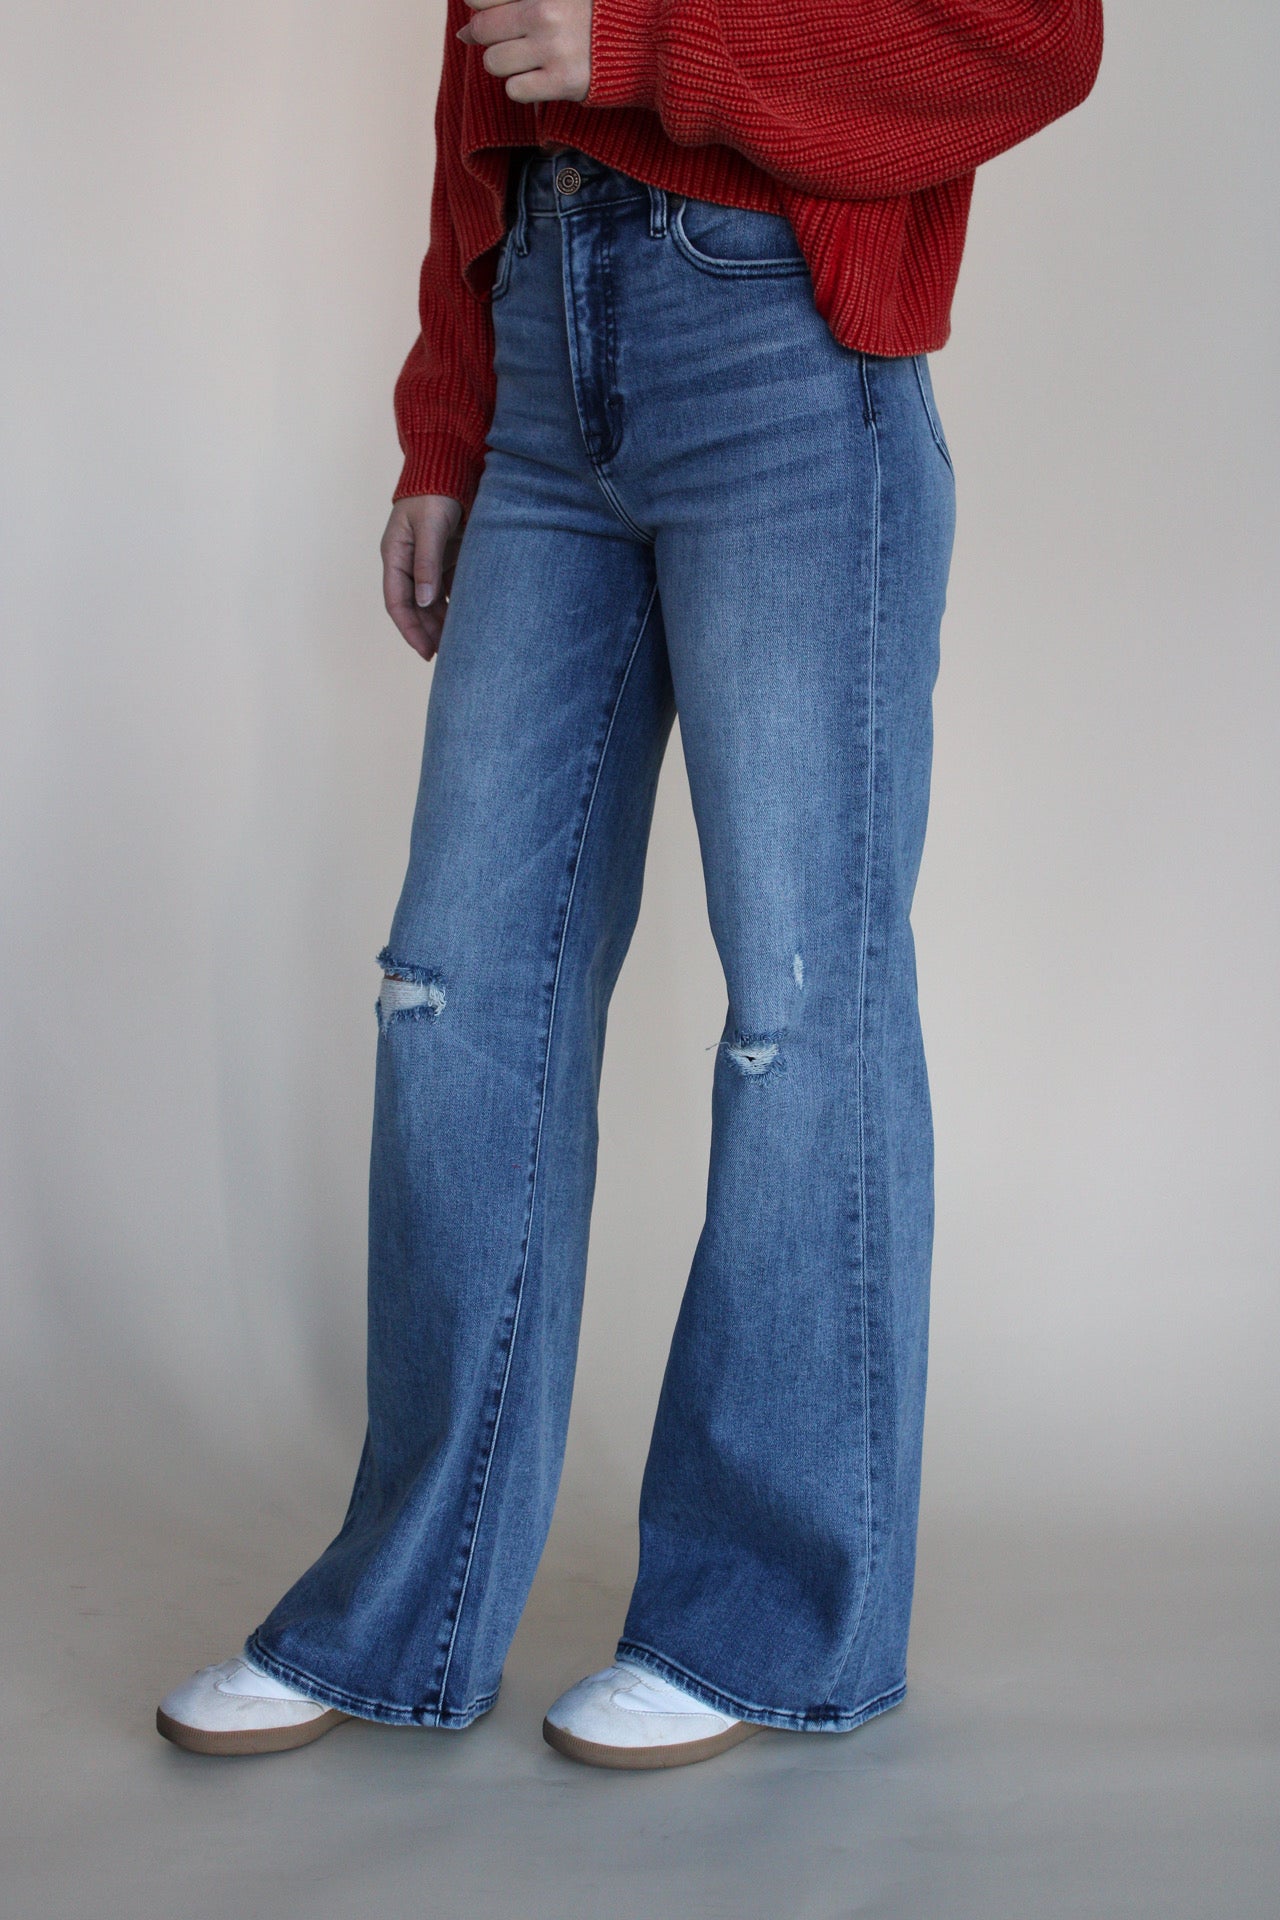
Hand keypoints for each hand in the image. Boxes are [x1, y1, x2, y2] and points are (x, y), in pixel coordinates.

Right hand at [381, 493, 463, 662]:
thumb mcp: (430, 527)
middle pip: (415, 606)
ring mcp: (427, 560)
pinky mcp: (446, 556)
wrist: (450, 464)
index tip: (426, 652)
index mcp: (395, 555)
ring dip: (442, 621)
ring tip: (459, 643)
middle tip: (446, 656)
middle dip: (427, 632)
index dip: (410, 630)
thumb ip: (427, 564)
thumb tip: (423, 602)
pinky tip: (468, 619)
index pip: (397, 602)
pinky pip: (449, 587)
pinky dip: (456, 604)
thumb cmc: (435, 491)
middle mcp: (408, 561)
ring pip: (432, 600)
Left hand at [455, 0, 591, 104]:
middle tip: (516, 40)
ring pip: (494, 62)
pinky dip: (523, 87)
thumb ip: (514, 1)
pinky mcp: (561, 82)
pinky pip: (514, 90)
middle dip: (489, 38)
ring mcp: (552, 48)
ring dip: (507, 64)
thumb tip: (462, 33)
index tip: (502, 16)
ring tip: (532, 59)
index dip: (483, 9)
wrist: (648, 39)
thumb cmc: (598, 12)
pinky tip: (543, 78)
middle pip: (481, 30)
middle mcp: (544, 11)